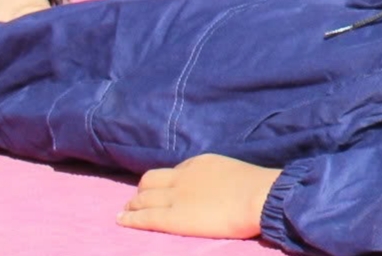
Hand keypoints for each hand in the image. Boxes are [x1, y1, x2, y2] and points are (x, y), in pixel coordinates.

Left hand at [117, 155, 279, 238]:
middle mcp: (183, 176)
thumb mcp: (236, 173)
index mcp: (201, 163)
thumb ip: (223, 178)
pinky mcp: (171, 217)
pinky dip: (129, 217)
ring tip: (126, 210)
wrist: (260, 197)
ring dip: (133, 203)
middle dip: (144, 189)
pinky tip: (121, 219)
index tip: (165, 189)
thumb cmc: (259, 187)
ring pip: (143, 197)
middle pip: (151, 180)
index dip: (167, 181)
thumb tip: (227, 188)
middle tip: (140, 199)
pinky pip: (143, 216)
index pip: (175, 170)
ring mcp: (175, 196)